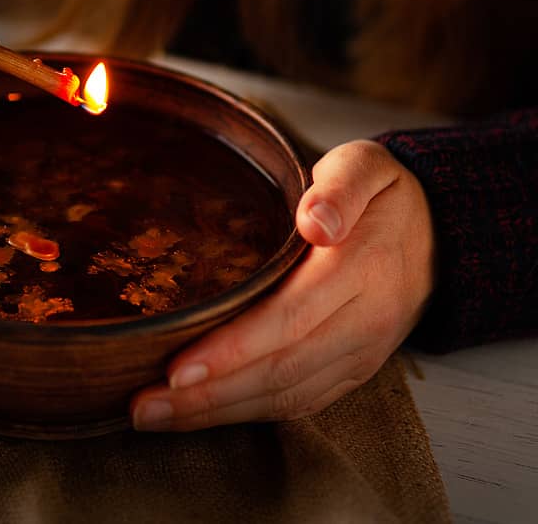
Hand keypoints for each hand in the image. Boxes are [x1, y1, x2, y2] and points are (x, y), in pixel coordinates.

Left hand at [131, 140, 434, 430]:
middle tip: (144, 406)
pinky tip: (199, 415)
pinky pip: (299, 403)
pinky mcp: (352, 371)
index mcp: (360, 269)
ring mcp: (360, 354)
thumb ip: (341, 187)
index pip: (289, 319)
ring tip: (154, 417)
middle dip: (208, 395)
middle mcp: (363, 323)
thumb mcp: (366, 166)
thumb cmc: (381, 196)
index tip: (178, 370)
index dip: (233, 349)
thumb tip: (316, 221)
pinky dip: (246, 414)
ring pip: (286, 396)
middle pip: (279, 370)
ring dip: (218, 413)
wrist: (439, 235)